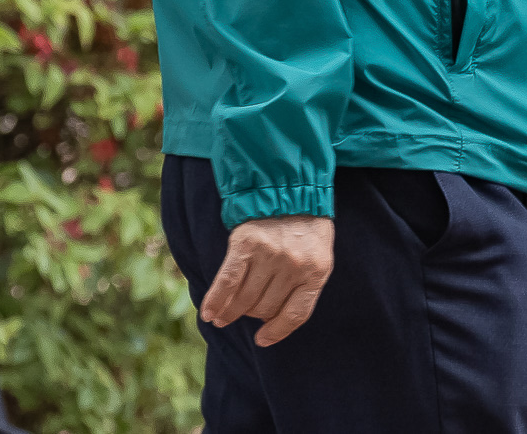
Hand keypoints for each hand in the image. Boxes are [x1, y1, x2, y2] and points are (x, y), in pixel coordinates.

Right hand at [200, 214, 333, 346]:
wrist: (290, 187)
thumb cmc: (306, 226)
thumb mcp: (319, 253)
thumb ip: (304, 283)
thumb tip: (273, 320)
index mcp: (317, 271)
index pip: (296, 314)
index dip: (277, 331)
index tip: (263, 340)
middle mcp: (294, 265)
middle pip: (265, 308)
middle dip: (253, 314)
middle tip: (246, 311)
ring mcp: (270, 255)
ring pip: (245, 299)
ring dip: (231, 313)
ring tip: (223, 318)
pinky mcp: (246, 245)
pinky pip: (228, 282)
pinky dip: (216, 301)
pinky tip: (208, 314)